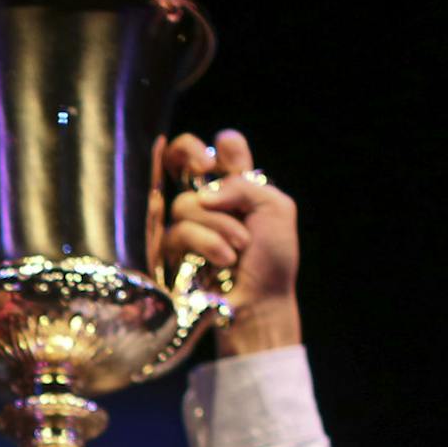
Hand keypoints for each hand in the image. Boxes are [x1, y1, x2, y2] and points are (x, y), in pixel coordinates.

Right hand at [160, 129, 300, 354]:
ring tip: (238, 247)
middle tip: (204, 167)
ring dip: (218, 225)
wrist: (260, 302)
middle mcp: (209, 200)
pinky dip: (207, 243)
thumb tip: (205, 193)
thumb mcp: (276, 210)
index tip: (217, 158)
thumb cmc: (272, 261)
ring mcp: (188, 224)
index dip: (214, 145)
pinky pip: (179, 231)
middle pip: (179, 158)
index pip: (218, 151)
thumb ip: (244, 184)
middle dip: (187, 152)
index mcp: (237, 186)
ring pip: (185, 203)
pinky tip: (225, 259)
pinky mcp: (171, 250)